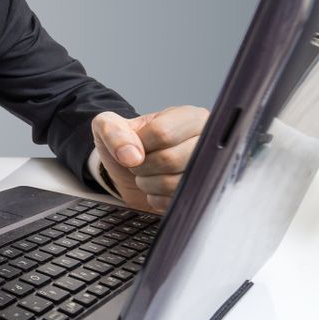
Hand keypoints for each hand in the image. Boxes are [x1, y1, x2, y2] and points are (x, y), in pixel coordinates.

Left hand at [91, 106, 209, 213]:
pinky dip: (157, 199)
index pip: (163, 132)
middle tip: (139, 163)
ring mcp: (208, 171)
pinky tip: (157, 189)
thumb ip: (112, 130)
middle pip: (171, 159)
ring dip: (148, 183)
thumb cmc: (128, 144)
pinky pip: (177, 202)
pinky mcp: (202, 194)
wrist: (132, 171)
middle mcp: (207, 142)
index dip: (140, 144)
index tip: (135, 145)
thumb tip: (130, 155)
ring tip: (147, 175)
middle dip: (143, 165)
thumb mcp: (109, 126)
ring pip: (176, 183)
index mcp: (190, 117)